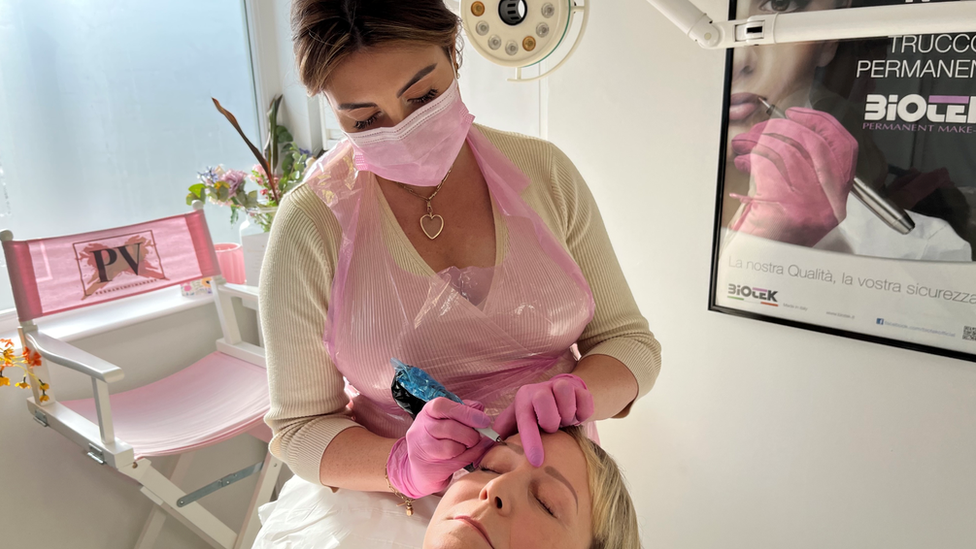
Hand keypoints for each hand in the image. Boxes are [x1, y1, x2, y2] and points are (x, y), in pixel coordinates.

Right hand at [387, 397, 494, 498]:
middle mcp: (421, 428)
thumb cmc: (439, 437)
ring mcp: (422, 449)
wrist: (421, 466)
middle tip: (478, 437)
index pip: (442, 406)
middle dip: (471, 434)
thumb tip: (479, 408)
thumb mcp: (448, 419)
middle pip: (451, 428)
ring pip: (452, 448)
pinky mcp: (429, 467)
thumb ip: (464, 410)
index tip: (484, 421)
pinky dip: (466, 458)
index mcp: (427, 412)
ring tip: (468, 446)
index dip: (466, 412)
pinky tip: (466, 455)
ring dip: (468, 448)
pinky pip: (455, 462)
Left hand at [493, 374, 593, 466]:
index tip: (536, 462)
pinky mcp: (579, 387)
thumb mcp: (518, 420)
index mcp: (523, 399)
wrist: (561, 393)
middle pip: (546, 409)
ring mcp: (560, 385)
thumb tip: (483, 451)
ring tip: (564, 420)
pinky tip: (576, 414)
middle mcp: (540, 389)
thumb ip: (503, 433)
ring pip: (567, 403)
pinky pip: (586, 404)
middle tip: (552, 427)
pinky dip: (584, 414)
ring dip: (568, 418)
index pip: (526, 423)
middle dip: (552, 423)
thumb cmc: (536, 413)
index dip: (531, 443)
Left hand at [730, 107, 857, 246]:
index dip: (822, 123)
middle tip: (766, 126)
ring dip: (761, 141)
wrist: (762, 265)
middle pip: (814, 143)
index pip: (844, 146)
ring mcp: (810, 203)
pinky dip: (752, 158)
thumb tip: (792, 135)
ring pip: (787, 151)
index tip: (799, 113)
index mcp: (837, 197)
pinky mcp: (784, 206)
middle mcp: (829, 200)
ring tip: (746, 145)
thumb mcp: (804, 205)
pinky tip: (742, 162)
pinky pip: (768, 166)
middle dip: (786, 127)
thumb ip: (807, 173)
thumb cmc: (778, 236)